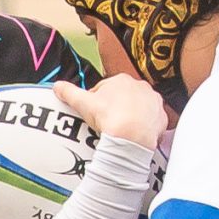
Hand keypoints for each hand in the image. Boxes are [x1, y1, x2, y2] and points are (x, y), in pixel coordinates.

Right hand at [53, 73, 168, 150]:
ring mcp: (153, 102)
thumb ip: (69, 92)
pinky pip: (152, 120)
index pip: (106, 88)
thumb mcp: (83, 103)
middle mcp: (140, 87)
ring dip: (132, 115)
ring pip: (140, 107)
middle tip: (106, 122)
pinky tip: (135, 134)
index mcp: (121, 80)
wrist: (131, 137)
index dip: (97, 101)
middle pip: (124, 96)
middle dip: (116, 107)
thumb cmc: (110, 118)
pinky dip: (145, 126)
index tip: (94, 112)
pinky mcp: (161, 117)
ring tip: (121, 129)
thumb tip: (57, 86)